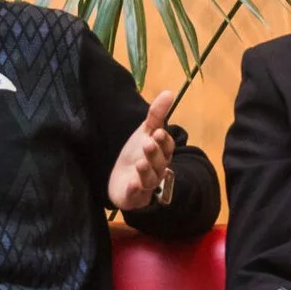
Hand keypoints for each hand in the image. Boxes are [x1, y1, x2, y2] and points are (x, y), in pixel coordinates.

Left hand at [107, 88, 178, 210]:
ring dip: (147, 172)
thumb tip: (169, 91)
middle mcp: (157, 171)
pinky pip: (136, 196)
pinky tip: (132, 184)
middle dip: (155, 154)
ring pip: (150, 180)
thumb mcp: (145, 132)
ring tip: (140, 163)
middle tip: (148, 142)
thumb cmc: (137, 154)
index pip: (167, 148)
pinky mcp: (133, 197)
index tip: (157, 132)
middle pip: (160, 163)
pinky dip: (135, 191)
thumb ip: (157, 115)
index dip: (163, 141)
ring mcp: (145, 186)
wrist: (121, 181)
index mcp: (162, 155)